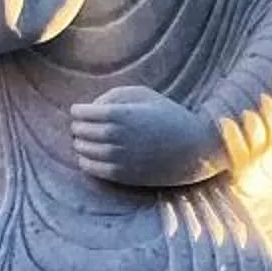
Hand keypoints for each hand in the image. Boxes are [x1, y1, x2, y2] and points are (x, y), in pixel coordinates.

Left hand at [70, 85, 226, 187]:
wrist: (193, 150)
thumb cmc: (169, 116)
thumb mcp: (144, 95)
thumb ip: (114, 95)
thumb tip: (92, 107)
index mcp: (120, 114)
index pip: (81, 113)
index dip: (78, 111)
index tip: (79, 110)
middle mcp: (115, 136)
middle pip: (80, 132)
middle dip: (78, 127)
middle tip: (82, 125)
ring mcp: (118, 158)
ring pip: (83, 151)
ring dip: (80, 144)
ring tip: (86, 140)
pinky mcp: (122, 175)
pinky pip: (92, 169)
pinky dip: (86, 162)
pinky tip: (91, 157)